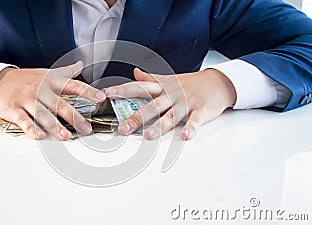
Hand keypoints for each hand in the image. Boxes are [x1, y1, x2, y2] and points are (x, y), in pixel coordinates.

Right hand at [0, 61, 106, 139]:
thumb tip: (80, 64)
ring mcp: (27, 100)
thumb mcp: (46, 73)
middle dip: (74, 117)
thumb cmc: (25, 79)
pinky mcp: (14, 110)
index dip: (88, 91)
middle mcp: (41, 90)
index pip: (73, 85)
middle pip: (60, 104)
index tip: (101, 98)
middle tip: (86, 129)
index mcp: (51, 82)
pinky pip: (23, 120)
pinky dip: (31, 128)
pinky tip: (39, 136)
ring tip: (66, 136)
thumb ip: (65, 72)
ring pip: (43, 113)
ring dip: (55, 126)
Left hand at [105, 68, 235, 139]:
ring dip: (159, 126)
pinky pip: (195, 122)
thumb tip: (134, 72)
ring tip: (147, 135)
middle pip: (152, 106)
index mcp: (163, 88)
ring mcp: (186, 103)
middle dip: (136, 117)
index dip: (123, 90)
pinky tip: (185, 136)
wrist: (218, 82)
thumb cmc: (191, 83)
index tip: (107, 94)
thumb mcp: (169, 79)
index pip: (139, 88)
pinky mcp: (201, 112)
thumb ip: (150, 78)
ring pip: (171, 116)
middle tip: (122, 128)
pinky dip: (190, 129)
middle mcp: (172, 95)